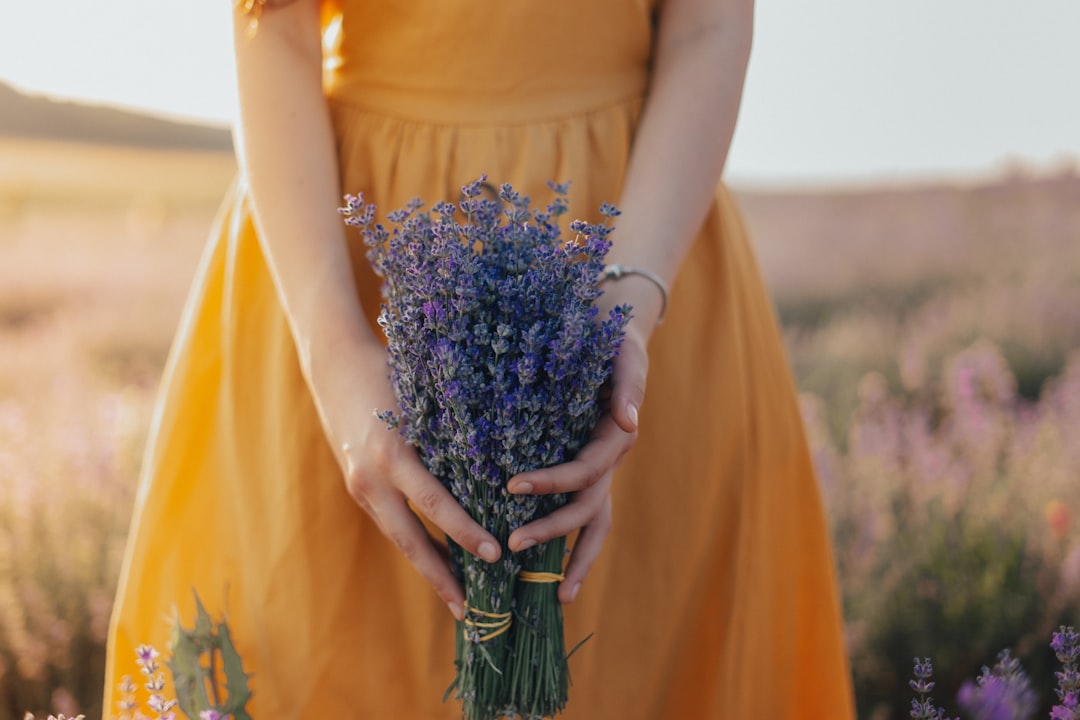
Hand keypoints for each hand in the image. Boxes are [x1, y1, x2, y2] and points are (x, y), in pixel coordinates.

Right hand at [310, 339, 500, 621]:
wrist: (333, 365)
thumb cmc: (390, 371)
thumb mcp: (421, 399)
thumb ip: (450, 432)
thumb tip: (500, 463)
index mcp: (392, 453)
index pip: (434, 502)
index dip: (463, 531)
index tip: (494, 554)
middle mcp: (372, 477)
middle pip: (410, 539)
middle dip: (442, 576)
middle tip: (472, 607)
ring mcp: (361, 486)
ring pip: (400, 538)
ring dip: (429, 568)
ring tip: (460, 599)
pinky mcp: (358, 488)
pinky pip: (392, 523)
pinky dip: (417, 544)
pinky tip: (441, 563)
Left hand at [506, 277, 656, 603]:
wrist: (613, 336)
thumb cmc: (613, 341)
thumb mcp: (626, 354)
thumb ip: (629, 383)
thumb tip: (630, 421)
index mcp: (614, 437)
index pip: (585, 469)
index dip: (552, 481)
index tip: (512, 484)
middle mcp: (610, 462)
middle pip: (586, 507)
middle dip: (552, 529)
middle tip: (513, 545)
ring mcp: (601, 472)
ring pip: (593, 524)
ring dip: (574, 559)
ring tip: (557, 597)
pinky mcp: (588, 473)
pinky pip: (585, 518)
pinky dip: (574, 548)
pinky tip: (552, 576)